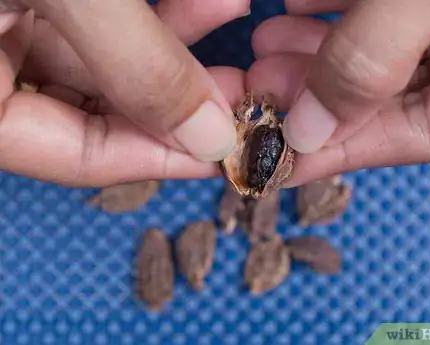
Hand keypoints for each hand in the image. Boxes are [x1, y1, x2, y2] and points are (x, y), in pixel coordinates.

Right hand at [0, 0, 248, 185]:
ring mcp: (10, 35)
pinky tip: (204, 3)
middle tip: (239, 89)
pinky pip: (97, 28)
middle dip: (175, 100)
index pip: (77, 159)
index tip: (225, 149)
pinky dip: (150, 17)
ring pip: (104, 65)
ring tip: (232, 18)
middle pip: (96, 115)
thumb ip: (132, 62)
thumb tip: (208, 135)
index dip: (160, 158)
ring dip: (174, 46)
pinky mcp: (35, 7)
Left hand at [248, 0, 429, 185]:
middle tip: (261, 83)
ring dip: (318, 50)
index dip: (337, 152)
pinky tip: (297, 5)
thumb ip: (372, 57)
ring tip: (266, 40)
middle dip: (315, 92)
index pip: (415, 137)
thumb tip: (308, 130)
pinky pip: (384, 6)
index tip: (274, 157)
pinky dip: (337, 8)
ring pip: (378, 49)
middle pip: (388, 95)